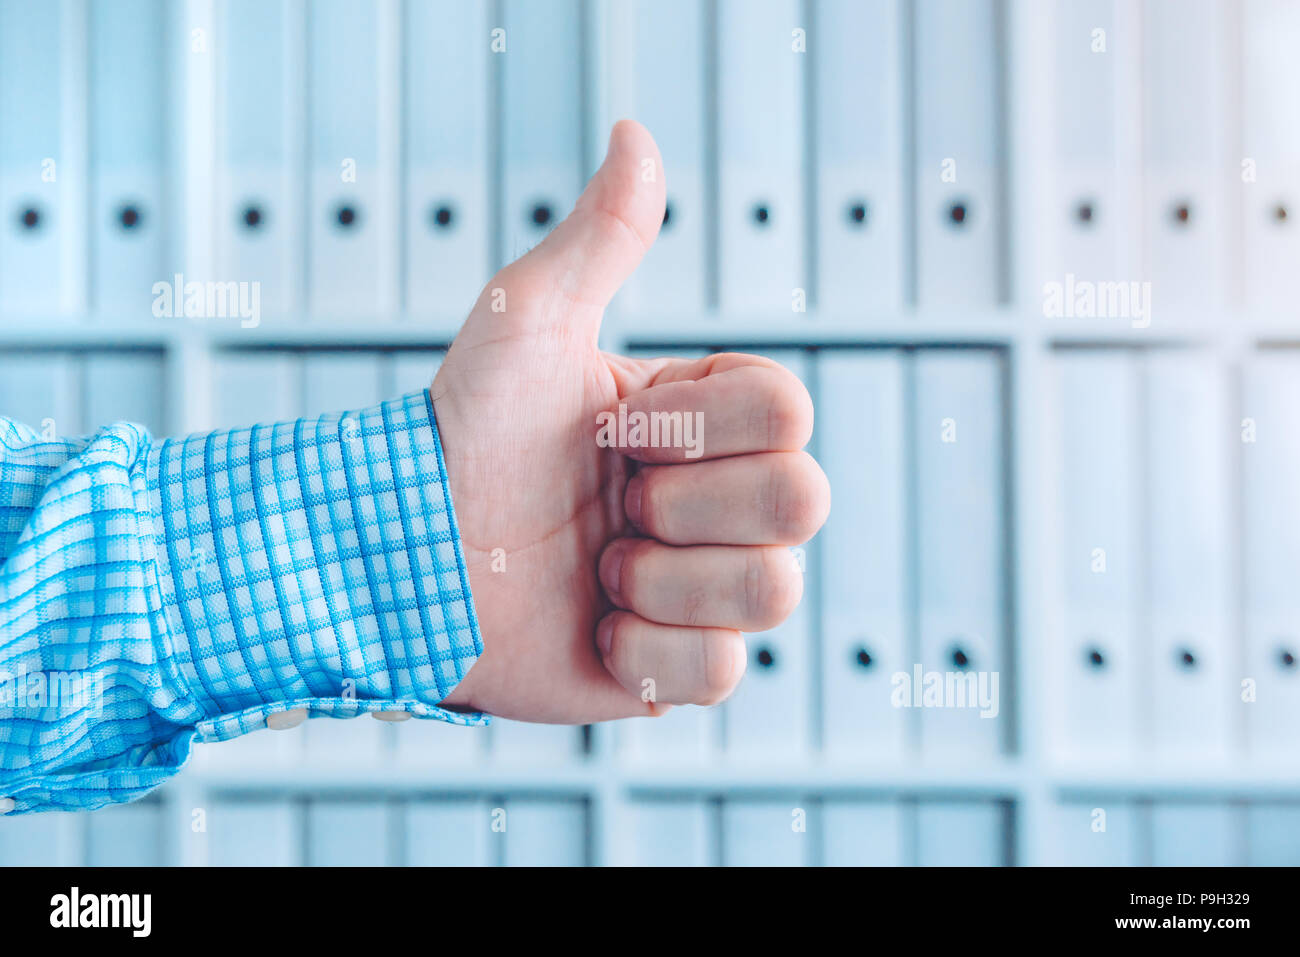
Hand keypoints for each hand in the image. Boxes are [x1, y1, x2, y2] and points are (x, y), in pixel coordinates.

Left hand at [434, 121, 829, 722]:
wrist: (399, 558)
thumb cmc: (458, 433)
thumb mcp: (527, 321)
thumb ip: (599, 238)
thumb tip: (636, 132)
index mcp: (703, 423)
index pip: (790, 412)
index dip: (698, 427)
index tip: (610, 426)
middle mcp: (718, 504)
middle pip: (803, 502)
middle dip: (685, 503)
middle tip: (608, 501)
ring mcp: (704, 591)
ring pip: (772, 592)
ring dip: (660, 579)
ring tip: (593, 568)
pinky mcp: (675, 672)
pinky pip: (722, 673)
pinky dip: (648, 653)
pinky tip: (593, 627)